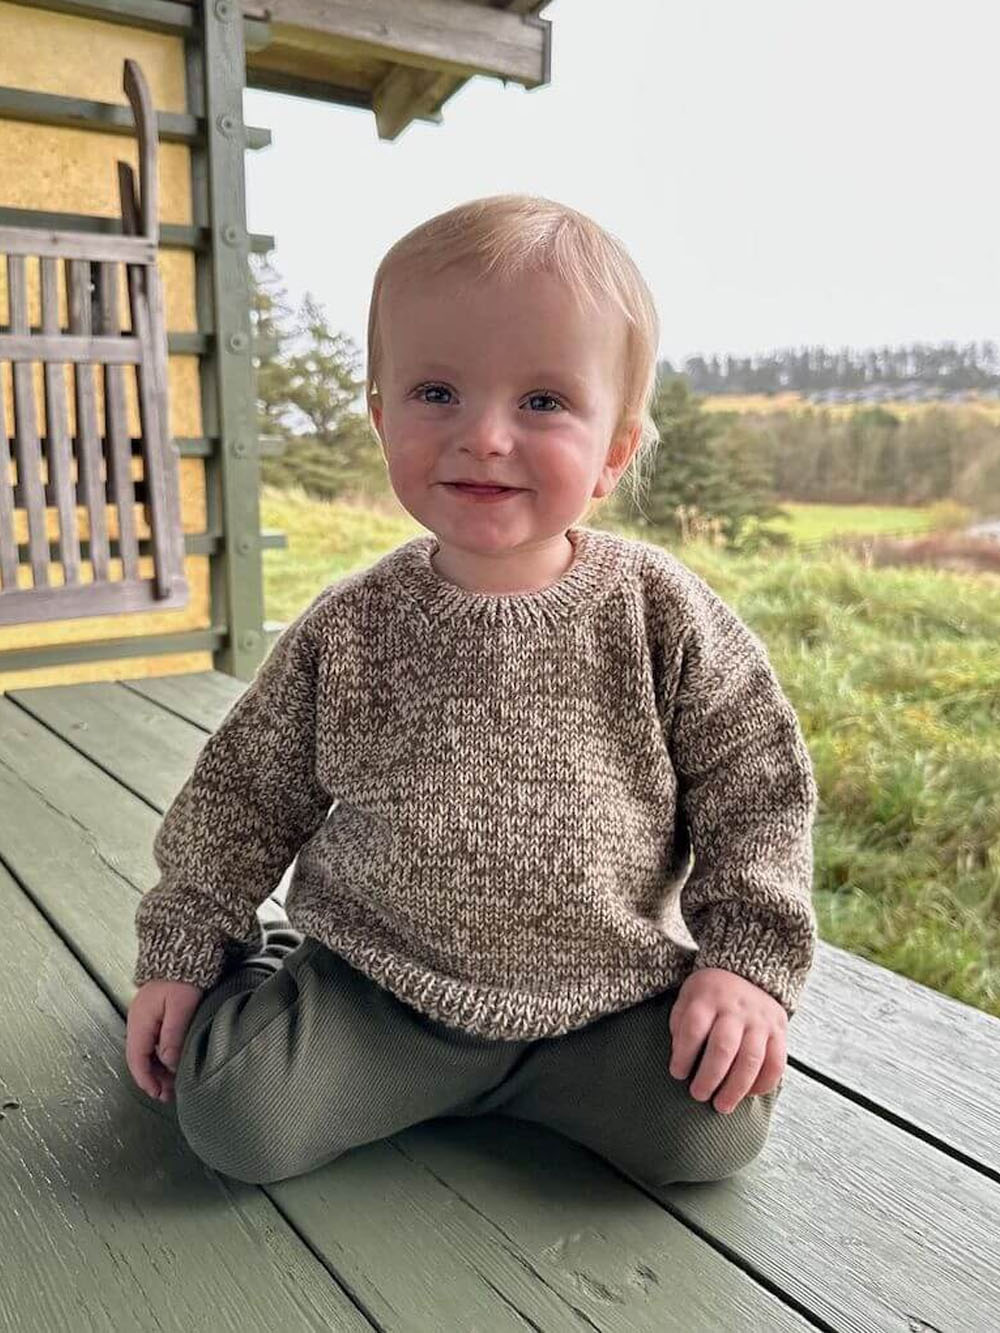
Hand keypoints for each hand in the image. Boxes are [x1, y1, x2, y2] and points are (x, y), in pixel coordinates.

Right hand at [126, 979, 204, 1102]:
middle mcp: (139, 1020)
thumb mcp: (180, 1007)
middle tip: (169, 1094)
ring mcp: (147, 1016)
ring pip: (148, 1050)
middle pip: (141, 1057)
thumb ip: (173, 1035)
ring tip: (173, 1082)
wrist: (183, 950)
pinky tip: (173, 1061)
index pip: (136, 1058)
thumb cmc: (183, 976)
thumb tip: (168, 1063)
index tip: (158, 1093)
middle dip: (153, 1078)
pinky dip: (161, 1055)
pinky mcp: (156, 1013)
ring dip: (158, 1068)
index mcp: (140, 1021)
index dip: (146, 1079)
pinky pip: (154, 1041)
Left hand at [668, 967, 786, 1113]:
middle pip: (723, 1047)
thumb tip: (682, 1060)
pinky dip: (763, 1084)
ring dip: (736, 1088)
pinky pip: (776, 1063)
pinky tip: (748, 1094)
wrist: (746, 972)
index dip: (684, 1055)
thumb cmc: (710, 995)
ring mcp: (760, 1020)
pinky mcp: (779, 1030)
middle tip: (698, 1095)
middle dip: (710, 1077)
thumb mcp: (687, 998)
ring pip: (751, 1059)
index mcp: (708, 997)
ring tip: (722, 1105)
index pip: (694, 1028)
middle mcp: (736, 1008)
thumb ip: (681, 1026)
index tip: (677, 1074)